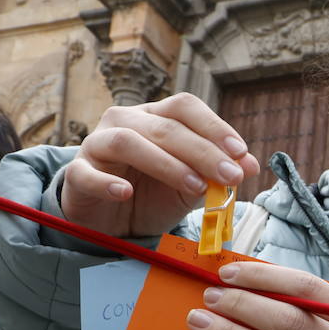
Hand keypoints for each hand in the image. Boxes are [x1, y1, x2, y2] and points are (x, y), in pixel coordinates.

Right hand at [60, 93, 258, 237]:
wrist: (114, 223)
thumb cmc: (154, 196)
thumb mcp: (193, 186)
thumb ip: (218, 174)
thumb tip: (251, 165)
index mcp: (156, 117)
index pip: (185, 107)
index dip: (214, 126)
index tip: (240, 152)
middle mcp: (126, 121)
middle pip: (165, 126)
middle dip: (202, 151)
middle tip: (230, 177)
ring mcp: (98, 144)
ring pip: (128, 141)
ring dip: (166, 163)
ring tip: (194, 187)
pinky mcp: (77, 173)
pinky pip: (88, 173)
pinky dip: (107, 183)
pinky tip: (125, 192)